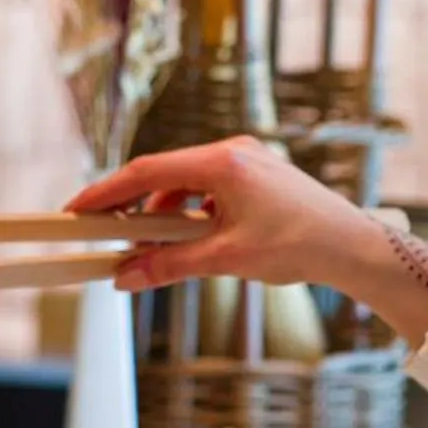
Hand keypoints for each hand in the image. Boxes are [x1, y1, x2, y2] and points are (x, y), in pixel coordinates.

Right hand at [66, 138, 427, 345]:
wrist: (351, 244)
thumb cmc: (298, 246)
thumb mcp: (226, 258)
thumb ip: (169, 264)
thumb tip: (124, 276)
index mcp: (222, 162)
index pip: (147, 171)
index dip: (105, 192)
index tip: (75, 210)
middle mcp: (232, 151)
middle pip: (162, 172)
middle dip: (129, 203)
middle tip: (99, 229)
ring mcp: (246, 159)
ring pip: (184, 181)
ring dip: (161, 211)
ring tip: (147, 245)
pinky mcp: (256, 173)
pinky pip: (207, 186)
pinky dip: (188, 210)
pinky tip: (185, 237)